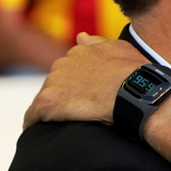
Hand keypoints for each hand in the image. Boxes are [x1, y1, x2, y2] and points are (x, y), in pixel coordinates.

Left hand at [23, 33, 145, 127]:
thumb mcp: (120, 48)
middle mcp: (63, 63)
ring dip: (53, 110)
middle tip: (80, 111)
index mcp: (80, 52)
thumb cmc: (135, 73)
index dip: (77, 83)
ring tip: (64, 125)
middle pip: (56, 83)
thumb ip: (98, 42)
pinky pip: (34, 115)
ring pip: (47, 98)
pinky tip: (39, 133)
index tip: (86, 94)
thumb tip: (81, 37)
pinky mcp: (48, 101)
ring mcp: (54, 82)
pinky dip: (35, 123)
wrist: (136, 91)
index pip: (70, 69)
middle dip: (65, 95)